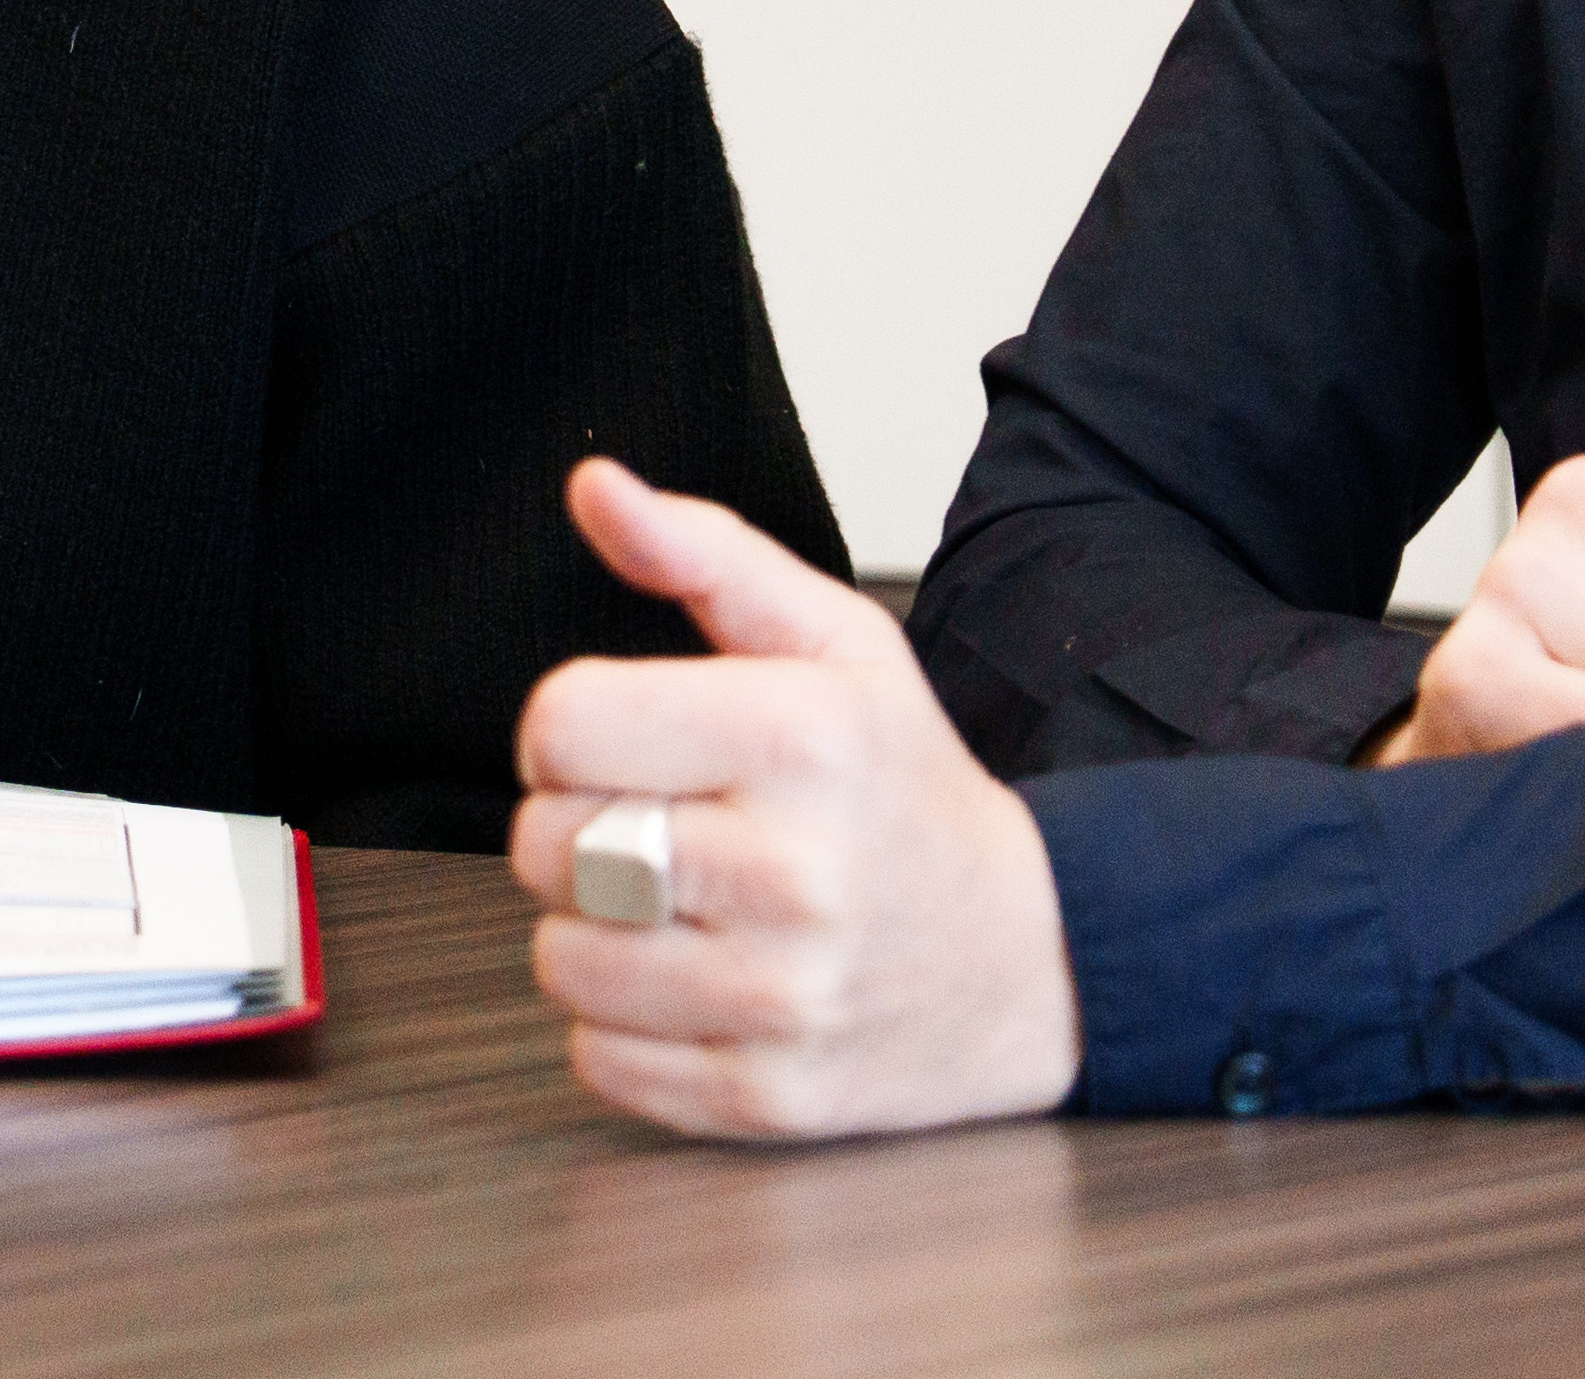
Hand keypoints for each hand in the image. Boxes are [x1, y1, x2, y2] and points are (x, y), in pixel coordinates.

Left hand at [505, 459, 1083, 1140]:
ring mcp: (784, 996)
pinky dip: (625, 1026)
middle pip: (547, 844)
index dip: (569, 728)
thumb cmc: (909, 790)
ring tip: (678, 909)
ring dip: (594, 933)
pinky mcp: (770, 1096)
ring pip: (561, 961)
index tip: (620, 740)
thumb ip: (706, 555)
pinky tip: (698, 984)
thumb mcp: (837, 642)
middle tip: (660, 827)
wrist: (1037, 958)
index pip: (563, 724)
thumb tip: (596, 487)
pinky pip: (600, 1060)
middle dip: (578, 828)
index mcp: (801, 737)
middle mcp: (795, 870)